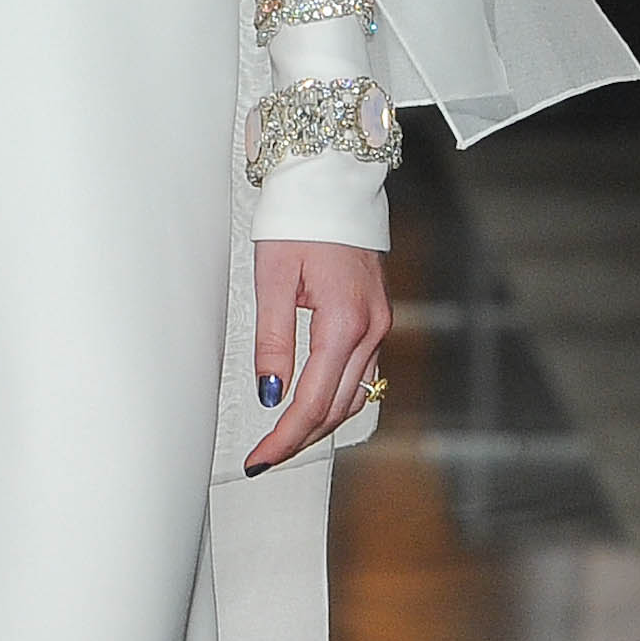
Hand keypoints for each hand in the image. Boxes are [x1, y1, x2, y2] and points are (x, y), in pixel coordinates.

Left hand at [244, 238, 391, 472]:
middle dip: (300, 439)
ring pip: (354, 396)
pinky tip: (314, 404)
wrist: (333, 183)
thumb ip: (272, 341)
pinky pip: (362, 374)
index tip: (260, 458)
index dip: (284, 437)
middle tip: (265, 457)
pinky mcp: (377, 317)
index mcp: (343, 321)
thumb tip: (271, 392)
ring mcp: (379, 324)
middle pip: (337, 408)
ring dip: (321, 423)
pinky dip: (337, 398)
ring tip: (284, 439)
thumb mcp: (272, 279)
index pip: (312, 401)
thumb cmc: (301, 220)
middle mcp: (370, 328)